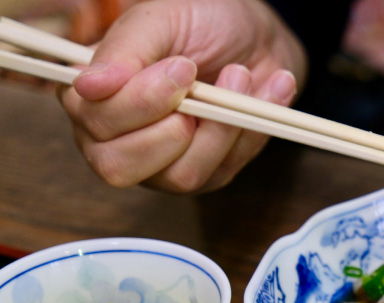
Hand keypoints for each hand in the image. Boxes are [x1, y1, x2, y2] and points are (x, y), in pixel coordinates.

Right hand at [58, 0, 305, 192]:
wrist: (254, 33)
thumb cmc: (198, 22)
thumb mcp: (158, 20)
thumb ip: (122, 51)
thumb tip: (87, 86)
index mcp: (93, 99)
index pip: (96, 124)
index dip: (139, 103)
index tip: (182, 67)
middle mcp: (120, 140)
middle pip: (120, 167)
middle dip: (170, 128)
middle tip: (199, 81)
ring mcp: (165, 163)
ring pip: (181, 176)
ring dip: (219, 127)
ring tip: (240, 74)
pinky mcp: (209, 172)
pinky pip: (227, 167)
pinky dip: (253, 128)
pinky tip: (271, 87)